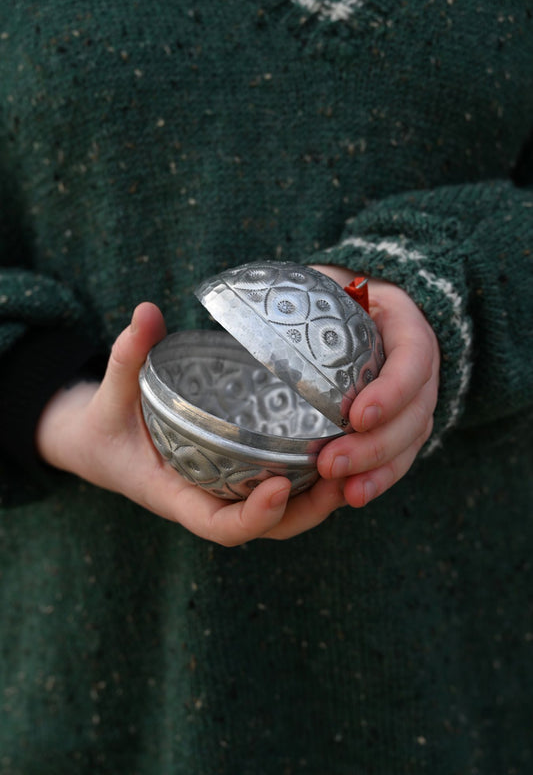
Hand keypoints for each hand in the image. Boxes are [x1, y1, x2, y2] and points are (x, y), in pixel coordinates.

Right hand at [35, 302, 344, 544]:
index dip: (255, 516)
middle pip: (268, 526)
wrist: (101, 443)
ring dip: (321, 496)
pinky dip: (312, 477)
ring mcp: (227, 491)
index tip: (281, 485)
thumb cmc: (105, 425)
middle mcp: (208, 500)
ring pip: (283, 512)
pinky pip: (281, 486)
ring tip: (358, 460)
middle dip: (307, 511)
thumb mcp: (109, 393)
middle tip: (344, 477)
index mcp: (175, 495)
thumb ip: (127, 357)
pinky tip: (341, 445)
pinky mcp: (238, 475)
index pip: (220, 525)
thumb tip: (146, 312)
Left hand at [312, 264, 439, 506]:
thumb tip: (211, 307)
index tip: (356, 414)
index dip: (391, 391)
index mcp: (407, 324)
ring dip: (379, 470)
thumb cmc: (332, 292)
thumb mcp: (321, 278)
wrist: (359, 303)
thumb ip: (288, 290)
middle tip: (333, 463)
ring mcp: (416, 398)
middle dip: (376, 444)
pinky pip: (399, 456)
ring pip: (410, 441)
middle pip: (415, 412)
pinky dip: (378, 478)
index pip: (413, 358)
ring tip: (347, 493)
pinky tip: (352, 495)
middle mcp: (420, 365)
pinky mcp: (402, 424)